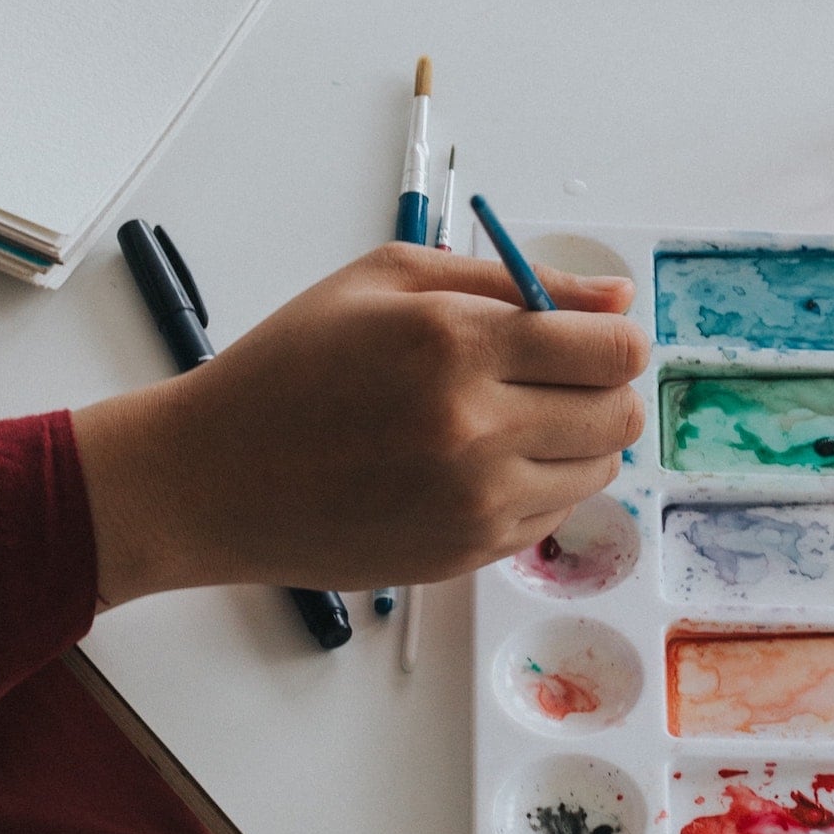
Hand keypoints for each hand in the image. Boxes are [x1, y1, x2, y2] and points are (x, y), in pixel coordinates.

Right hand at [71, 243, 649, 605]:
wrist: (215, 477)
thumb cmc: (291, 365)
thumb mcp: (388, 280)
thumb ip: (512, 279)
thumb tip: (615, 297)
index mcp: (457, 344)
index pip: (612, 350)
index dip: (613, 336)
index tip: (588, 334)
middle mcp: (477, 429)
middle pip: (619, 414)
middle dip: (601, 386)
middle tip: (552, 373)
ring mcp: (474, 502)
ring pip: (599, 470)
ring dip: (576, 439)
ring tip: (510, 417)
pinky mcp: (467, 554)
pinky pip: (553, 514)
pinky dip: (537, 484)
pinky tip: (477, 460)